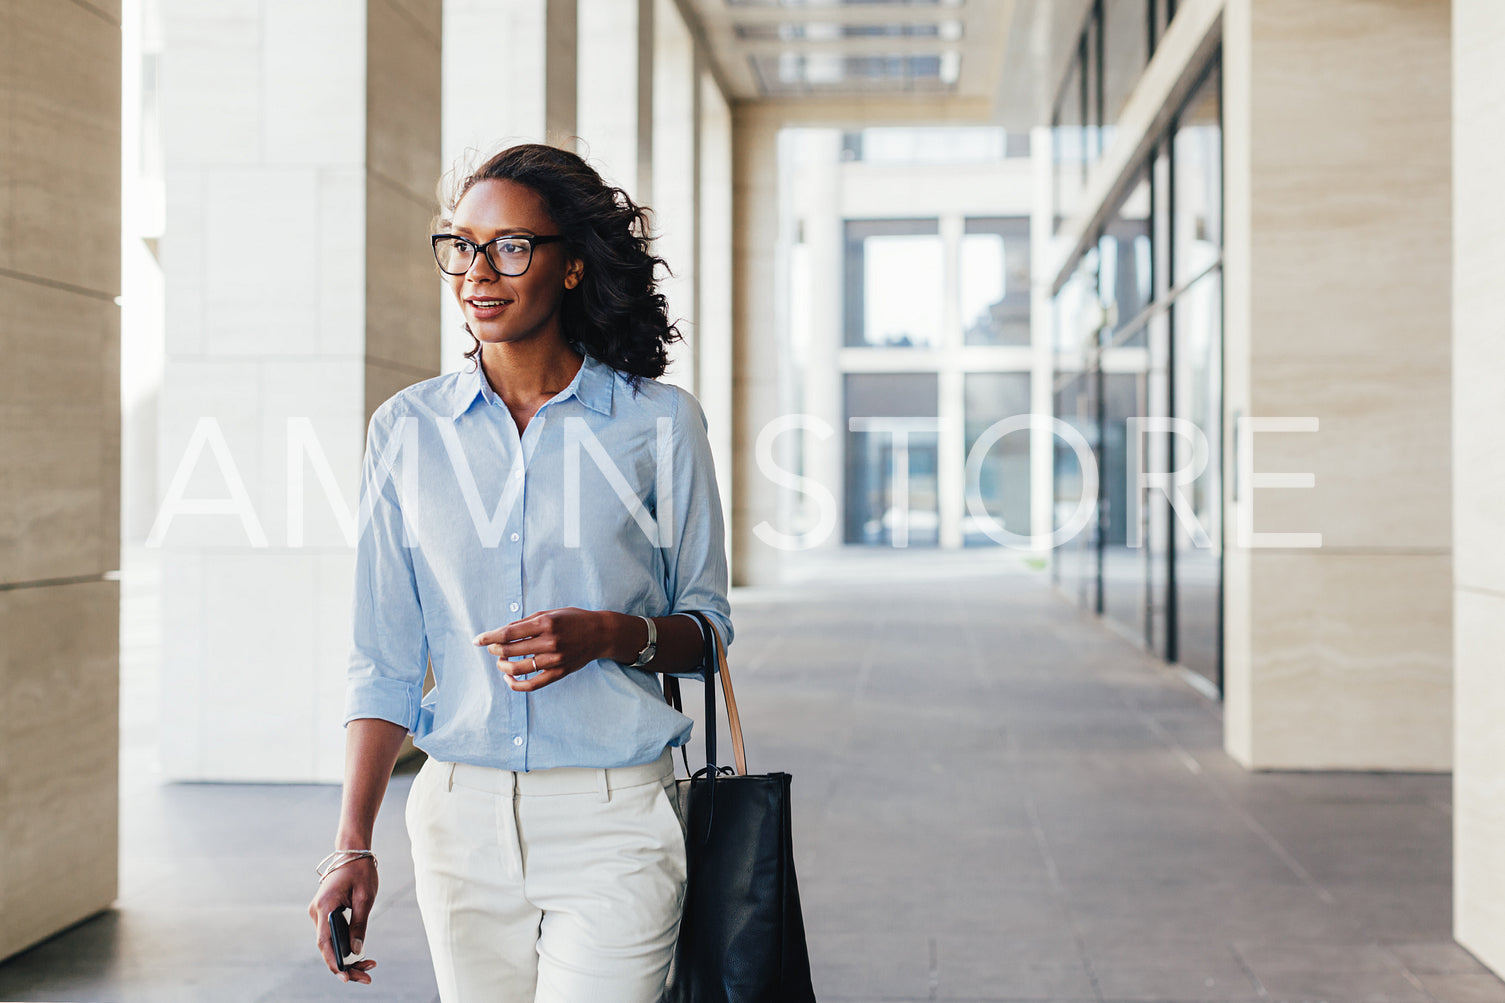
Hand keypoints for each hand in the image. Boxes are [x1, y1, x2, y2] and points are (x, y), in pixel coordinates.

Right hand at [307, 858, 378, 983]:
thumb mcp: (366, 898)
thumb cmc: (361, 871)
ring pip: (328, 943)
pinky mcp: (324, 912)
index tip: (347, 978)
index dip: (334, 963)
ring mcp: (318, 912)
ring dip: (345, 958)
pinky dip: (343, 946)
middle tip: (367, 978)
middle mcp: (316, 911)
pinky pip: (331, 934)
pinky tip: (358, 957)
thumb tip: (356, 952)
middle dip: (345, 965)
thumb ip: (359, 925)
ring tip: (368, 969)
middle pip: (326, 947)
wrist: (352, 851)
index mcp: (325, 906)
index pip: (325, 943)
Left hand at [474, 607, 616, 691]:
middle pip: (510, 650)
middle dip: (495, 650)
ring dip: (503, 666)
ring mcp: (554, 659)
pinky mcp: (559, 672)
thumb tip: (501, 632)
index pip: (508, 633)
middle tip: (491, 649)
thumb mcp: (549, 613)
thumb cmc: (573, 620)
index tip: (477, 640)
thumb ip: (525, 622)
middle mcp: (549, 641)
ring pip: (518, 668)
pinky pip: (532, 684)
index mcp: (545, 623)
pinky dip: (516, 685)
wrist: (600, 634)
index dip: (489, 637)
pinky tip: (509, 679)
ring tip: (501, 661)